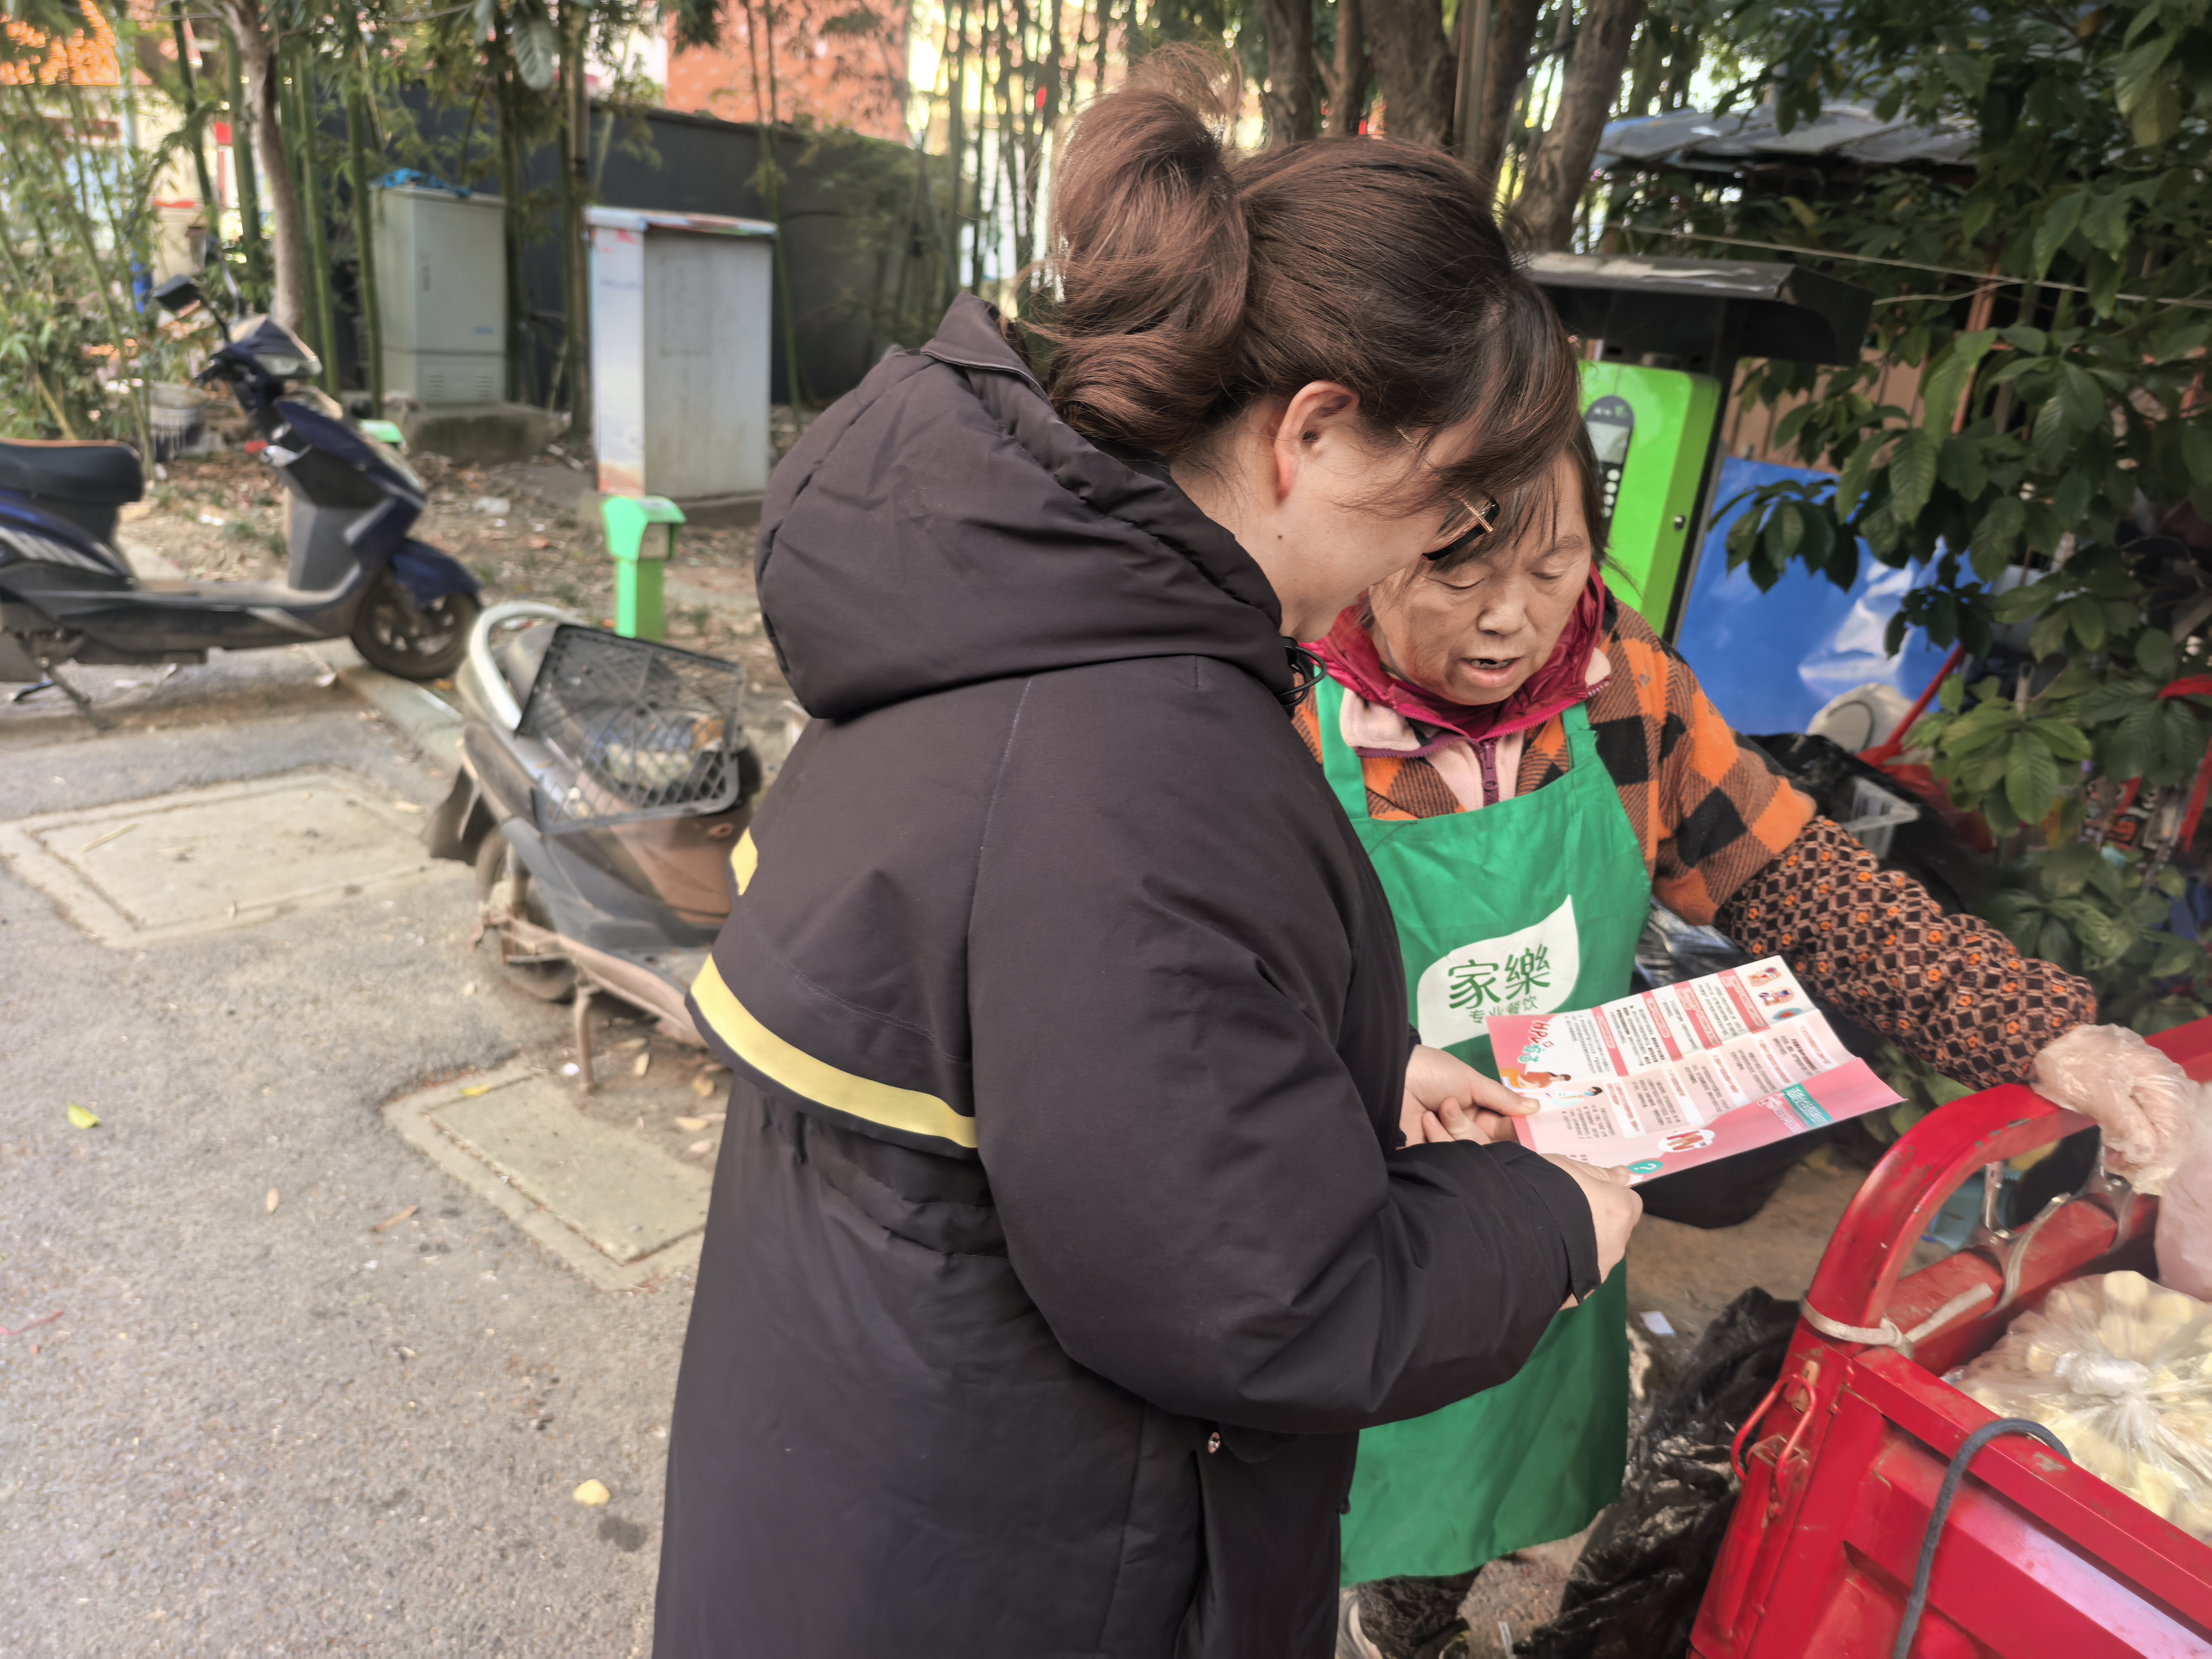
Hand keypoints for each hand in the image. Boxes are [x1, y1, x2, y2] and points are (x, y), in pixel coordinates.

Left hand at [1401, 1044, 1536, 1146]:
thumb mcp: (1470, 1080)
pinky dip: (1439, 1138)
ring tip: (1438, 1109)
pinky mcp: (1431, 1158)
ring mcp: (1447, 1145)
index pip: (1504, 1127)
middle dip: (1475, 1126)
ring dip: (1456, 1129)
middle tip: (1455, 1106)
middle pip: (1489, 1145)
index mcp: (1476, 1109)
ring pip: (1471, 1154)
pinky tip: (1426, 1120)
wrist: (1391, 1080)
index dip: (1514, 1129)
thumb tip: (1536, 1107)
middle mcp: (1464, 1130)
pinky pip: (1449, 1159)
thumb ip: (1502, 1097)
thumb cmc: (1431, 1073)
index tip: (1528, 1130)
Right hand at [1541, 1154, 1640, 1297]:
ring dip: (1581, 1247)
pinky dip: (1566, 1267)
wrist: (1518, 1237)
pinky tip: (1545, 1259)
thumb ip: (1599, 1174)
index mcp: (1619, 1211)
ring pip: (1596, 1255)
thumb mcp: (1570, 1170)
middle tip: (1564, 1215)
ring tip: (1549, 1238)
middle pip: (1613, 1231)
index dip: (1609, 1198)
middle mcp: (1616, 1244)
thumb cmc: (1547, 1191)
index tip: (1587, 1196)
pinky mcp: (1579, 1292)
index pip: (1629, 1203)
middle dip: (1595, 1224)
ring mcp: (1599, 1270)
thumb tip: (1625, 1174)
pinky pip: (1577, 1276)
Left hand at [2032, 1024, 2200, 1193]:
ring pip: (2166, 1127)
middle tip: (2121, 1166)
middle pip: (2174, 1130)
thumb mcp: (2096, 1096)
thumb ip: (2125, 1124)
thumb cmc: (2072, 1065)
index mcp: (2160, 1079)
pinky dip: (2142, 1135)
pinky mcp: (2144, 1088)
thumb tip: (2145, 1152)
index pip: (2172, 1129)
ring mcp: (2158, 1084)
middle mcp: (2168, 1081)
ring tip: (2120, 1158)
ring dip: (2147, 1148)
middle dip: (2151, 1155)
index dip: (2153, 1156)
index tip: (2124, 1166)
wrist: (2052, 1038)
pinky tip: (2123, 1144)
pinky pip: (2154, 1118)